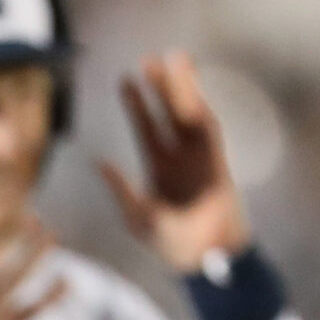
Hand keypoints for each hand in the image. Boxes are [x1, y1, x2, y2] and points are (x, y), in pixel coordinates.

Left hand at [98, 52, 252, 273]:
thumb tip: (100, 162)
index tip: (125, 78)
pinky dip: (201, 115)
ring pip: (192, 116)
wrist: (204, 260)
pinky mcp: (220, 167)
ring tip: (176, 61)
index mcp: (161, 167)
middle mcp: (182, 157)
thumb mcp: (138, 216)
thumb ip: (121, 189)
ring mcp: (203, 159)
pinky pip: (211, 135)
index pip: (147, 128)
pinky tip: (192, 95)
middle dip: (162, 87)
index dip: (137, 104)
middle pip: (171, 114)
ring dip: (185, 90)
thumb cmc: (171, 244)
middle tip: (150, 58)